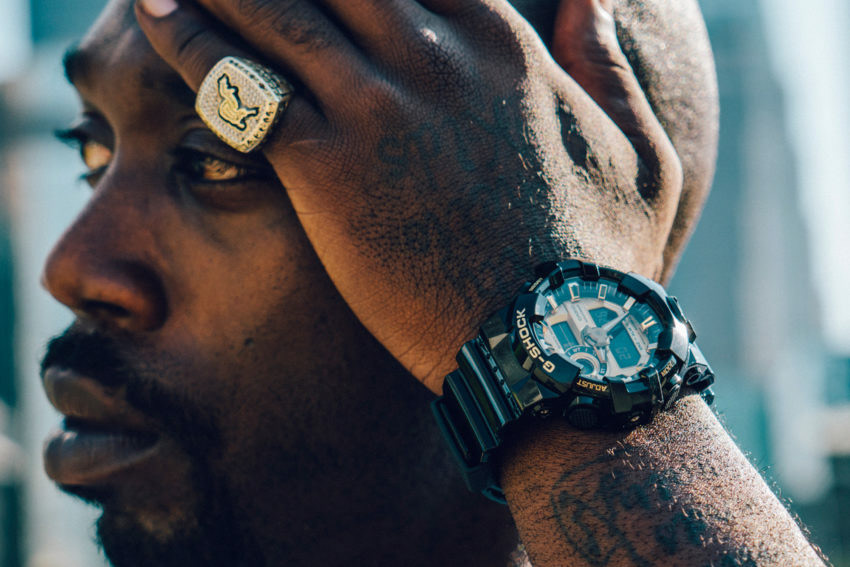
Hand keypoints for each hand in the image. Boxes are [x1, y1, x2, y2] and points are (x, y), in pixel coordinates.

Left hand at [135, 0, 683, 392]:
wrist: (551, 349)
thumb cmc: (600, 262)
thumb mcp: (642, 153)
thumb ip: (613, 64)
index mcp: (503, 45)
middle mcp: (434, 58)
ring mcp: (377, 110)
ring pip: (274, 10)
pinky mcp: (328, 172)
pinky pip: (238, 88)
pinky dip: (188, 44)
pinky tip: (154, 16)